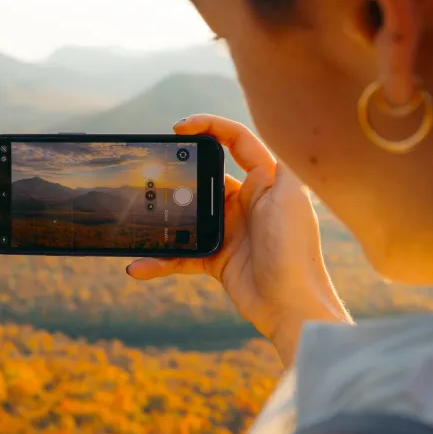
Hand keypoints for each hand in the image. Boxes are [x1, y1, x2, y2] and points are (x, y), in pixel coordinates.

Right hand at [128, 115, 350, 363]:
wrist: (292, 307)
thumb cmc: (295, 250)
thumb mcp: (292, 197)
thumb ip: (282, 161)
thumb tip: (276, 127)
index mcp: (265, 180)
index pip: (236, 140)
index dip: (209, 126)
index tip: (179, 128)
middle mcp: (247, 201)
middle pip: (204, 175)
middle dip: (177, 171)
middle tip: (151, 170)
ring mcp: (230, 230)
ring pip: (188, 215)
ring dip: (161, 218)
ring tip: (136, 216)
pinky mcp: (217, 258)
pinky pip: (182, 253)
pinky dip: (160, 260)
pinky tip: (140, 265)